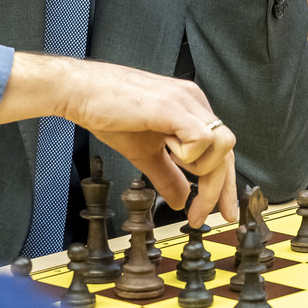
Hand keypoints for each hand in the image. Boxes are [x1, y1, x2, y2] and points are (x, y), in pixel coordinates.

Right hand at [0, 53, 240, 225]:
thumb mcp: (144, 153)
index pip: (222, 150)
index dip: (223, 184)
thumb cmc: (108, 113)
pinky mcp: (171, 107)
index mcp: (191, 110)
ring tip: (172, 162)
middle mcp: (194, 102)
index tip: (220, 212)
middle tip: (202, 215)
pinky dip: (189, 155)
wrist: (80, 91)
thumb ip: (167, 176)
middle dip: (220, 190)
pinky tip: (167, 150)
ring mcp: (185, 102)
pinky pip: (201, 138)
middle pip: (227, 151)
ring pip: (222, 144)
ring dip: (201, 168)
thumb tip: (181, 200)